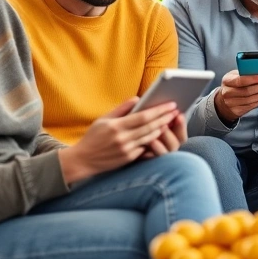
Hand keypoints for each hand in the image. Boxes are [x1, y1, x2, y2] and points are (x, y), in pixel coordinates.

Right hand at [59, 98, 179, 182]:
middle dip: (165, 118)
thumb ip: (121, 109)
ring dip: (162, 129)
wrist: (82, 160)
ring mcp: (126, 150)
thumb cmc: (93, 137)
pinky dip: (154, 140)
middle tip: (175, 111)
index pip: (144, 116)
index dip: (160, 110)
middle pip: (150, 127)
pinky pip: (145, 148)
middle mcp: (122, 138)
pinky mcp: (128, 159)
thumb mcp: (103, 119)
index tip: (171, 105)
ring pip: (150, 137)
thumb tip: (138, 98)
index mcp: (116, 126)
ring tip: (170, 121)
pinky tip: (161, 134)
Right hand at [214, 70, 257, 122]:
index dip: (252, 79)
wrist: (223, 100)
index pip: (240, 80)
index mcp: (227, 81)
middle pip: (247, 91)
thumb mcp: (235, 75)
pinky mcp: (237, 111)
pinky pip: (252, 106)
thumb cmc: (233, 84)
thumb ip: (245, 73)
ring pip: (251, 100)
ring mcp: (231, 103)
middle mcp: (227, 93)